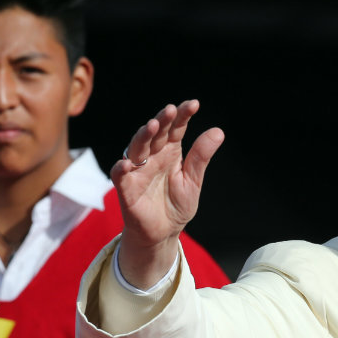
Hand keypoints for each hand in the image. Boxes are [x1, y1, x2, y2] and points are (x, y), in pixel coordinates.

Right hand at [112, 99, 224, 287]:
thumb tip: (218, 132)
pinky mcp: (126, 189)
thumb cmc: (176, 205)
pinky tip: (127, 163)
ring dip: (142, 137)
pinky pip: (120, 176)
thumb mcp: (193, 181)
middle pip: (155, 134)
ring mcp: (138, 171)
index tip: (194, 104)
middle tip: (171, 110)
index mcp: (170, 152)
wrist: (163, 233)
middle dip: (162, 121)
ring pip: (136, 148)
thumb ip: (201, 157)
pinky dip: (121, 169)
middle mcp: (152, 157)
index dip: (183, 116)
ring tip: (152, 126)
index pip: (176, 129)